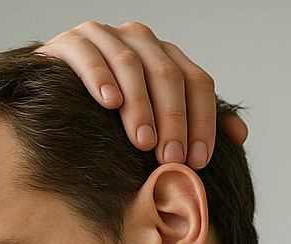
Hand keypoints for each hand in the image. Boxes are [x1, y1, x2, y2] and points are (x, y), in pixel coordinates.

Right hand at [38, 21, 247, 168]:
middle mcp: (140, 39)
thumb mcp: (156, 118)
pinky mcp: (70, 42)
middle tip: (170, 158)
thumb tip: (240, 135)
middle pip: (167, 74)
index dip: (202, 121)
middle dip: (172, 119)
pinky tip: (108, 103)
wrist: (51, 92)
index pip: (197, 81)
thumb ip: (196, 122)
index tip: (199, 161)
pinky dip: (100, 78)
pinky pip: (88, 56)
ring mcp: (105, 36)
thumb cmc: (109, 112)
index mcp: (166, 55)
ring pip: (130, 64)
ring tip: (142, 141)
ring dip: (139, 105)